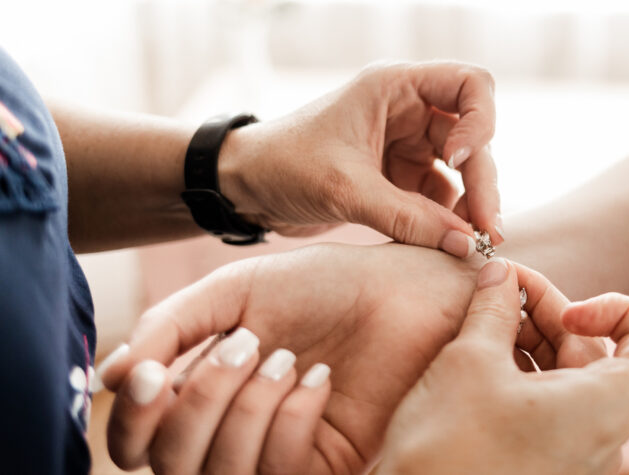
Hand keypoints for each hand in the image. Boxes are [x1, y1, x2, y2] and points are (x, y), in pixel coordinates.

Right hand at [98, 243, 489, 473]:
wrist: (406, 287)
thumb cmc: (328, 284)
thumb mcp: (237, 291)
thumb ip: (171, 326)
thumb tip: (111, 375)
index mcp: (206, 389)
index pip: (137, 440)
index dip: (129, 417)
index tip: (148, 374)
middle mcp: (235, 428)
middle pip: (169, 463)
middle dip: (196, 403)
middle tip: (245, 346)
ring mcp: (280, 450)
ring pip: (218, 472)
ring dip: (245, 407)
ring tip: (286, 356)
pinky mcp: (326, 465)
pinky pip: (280, 469)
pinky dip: (290, 418)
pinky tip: (319, 379)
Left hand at [219, 61, 500, 255]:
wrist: (242, 189)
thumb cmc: (282, 166)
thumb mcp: (345, 190)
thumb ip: (407, 217)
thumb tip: (466, 244)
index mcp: (395, 86)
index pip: (472, 84)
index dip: (479, 121)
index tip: (456, 160)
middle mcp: (409, 109)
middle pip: (473, 137)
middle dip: (483, 182)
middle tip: (489, 230)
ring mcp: (407, 144)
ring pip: (463, 170)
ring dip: (471, 204)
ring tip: (471, 242)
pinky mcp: (400, 177)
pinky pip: (440, 196)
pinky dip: (447, 219)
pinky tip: (446, 243)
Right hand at [374, 259, 628, 474]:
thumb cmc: (448, 453)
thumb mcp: (469, 362)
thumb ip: (494, 308)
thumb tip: (501, 276)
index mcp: (606, 407)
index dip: (619, 309)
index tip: (568, 313)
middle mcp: (602, 435)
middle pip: (600, 352)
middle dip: (552, 313)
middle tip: (501, 288)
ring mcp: (574, 455)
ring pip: (570, 378)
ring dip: (532, 340)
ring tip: (483, 319)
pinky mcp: (545, 465)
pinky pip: (550, 406)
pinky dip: (523, 373)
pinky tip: (480, 358)